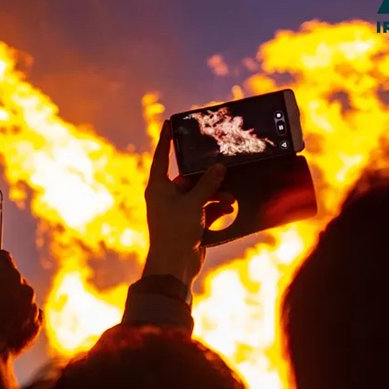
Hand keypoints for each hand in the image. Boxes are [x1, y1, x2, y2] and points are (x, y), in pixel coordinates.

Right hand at [0, 250, 42, 360]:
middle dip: (4, 285)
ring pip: (23, 298)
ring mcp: (33, 307)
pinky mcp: (37, 325)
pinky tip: (8, 324)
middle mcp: (25, 288)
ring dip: (13, 302)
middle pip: (15, 279)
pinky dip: (21, 318)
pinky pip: (30, 315)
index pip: (4, 258)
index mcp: (8, 275)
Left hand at [143, 120, 233, 283]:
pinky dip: (215, 208)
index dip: (166, 140)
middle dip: (207, 176)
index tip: (169, 123)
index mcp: (158, 187)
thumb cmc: (175, 231)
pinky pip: (204, 209)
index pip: (162, 157)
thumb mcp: (193, 203)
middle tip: (223, 167)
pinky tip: (228, 207)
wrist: (174, 265)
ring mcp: (177, 209)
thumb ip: (207, 184)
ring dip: (215, 194)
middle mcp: (166, 196)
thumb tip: (218, 167)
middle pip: (188, 177)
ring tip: (229, 196)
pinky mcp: (188, 222)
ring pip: (199, 193)